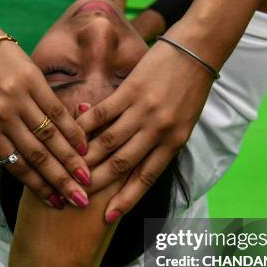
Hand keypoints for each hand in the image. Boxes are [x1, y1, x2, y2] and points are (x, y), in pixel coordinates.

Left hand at [0, 40, 90, 208]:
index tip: (56, 203)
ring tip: (87, 177)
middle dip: (60, 181)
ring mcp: (18, 100)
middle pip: (37, 156)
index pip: (18, 166)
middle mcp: (2, 118)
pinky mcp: (33, 82)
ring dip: (71, 160)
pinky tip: (85, 145)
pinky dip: (72, 130)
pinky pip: (56, 111)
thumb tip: (33, 170)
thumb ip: (5, 142)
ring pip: (50, 137)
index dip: (39, 187)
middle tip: (79, 200)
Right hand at [77, 33, 214, 222]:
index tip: (107, 217)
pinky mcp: (131, 90)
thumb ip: (161, 145)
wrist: (199, 49)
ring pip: (109, 142)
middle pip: (122, 164)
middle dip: (98, 184)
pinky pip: (103, 114)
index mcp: (174, 142)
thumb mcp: (184, 123)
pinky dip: (85, 127)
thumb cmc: (191, 88)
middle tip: (77, 198)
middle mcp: (158, 131)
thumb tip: (136, 166)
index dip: (125, 199)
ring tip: (67, 173)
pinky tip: (70, 136)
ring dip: (86, 159)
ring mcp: (144, 110)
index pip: (145, 178)